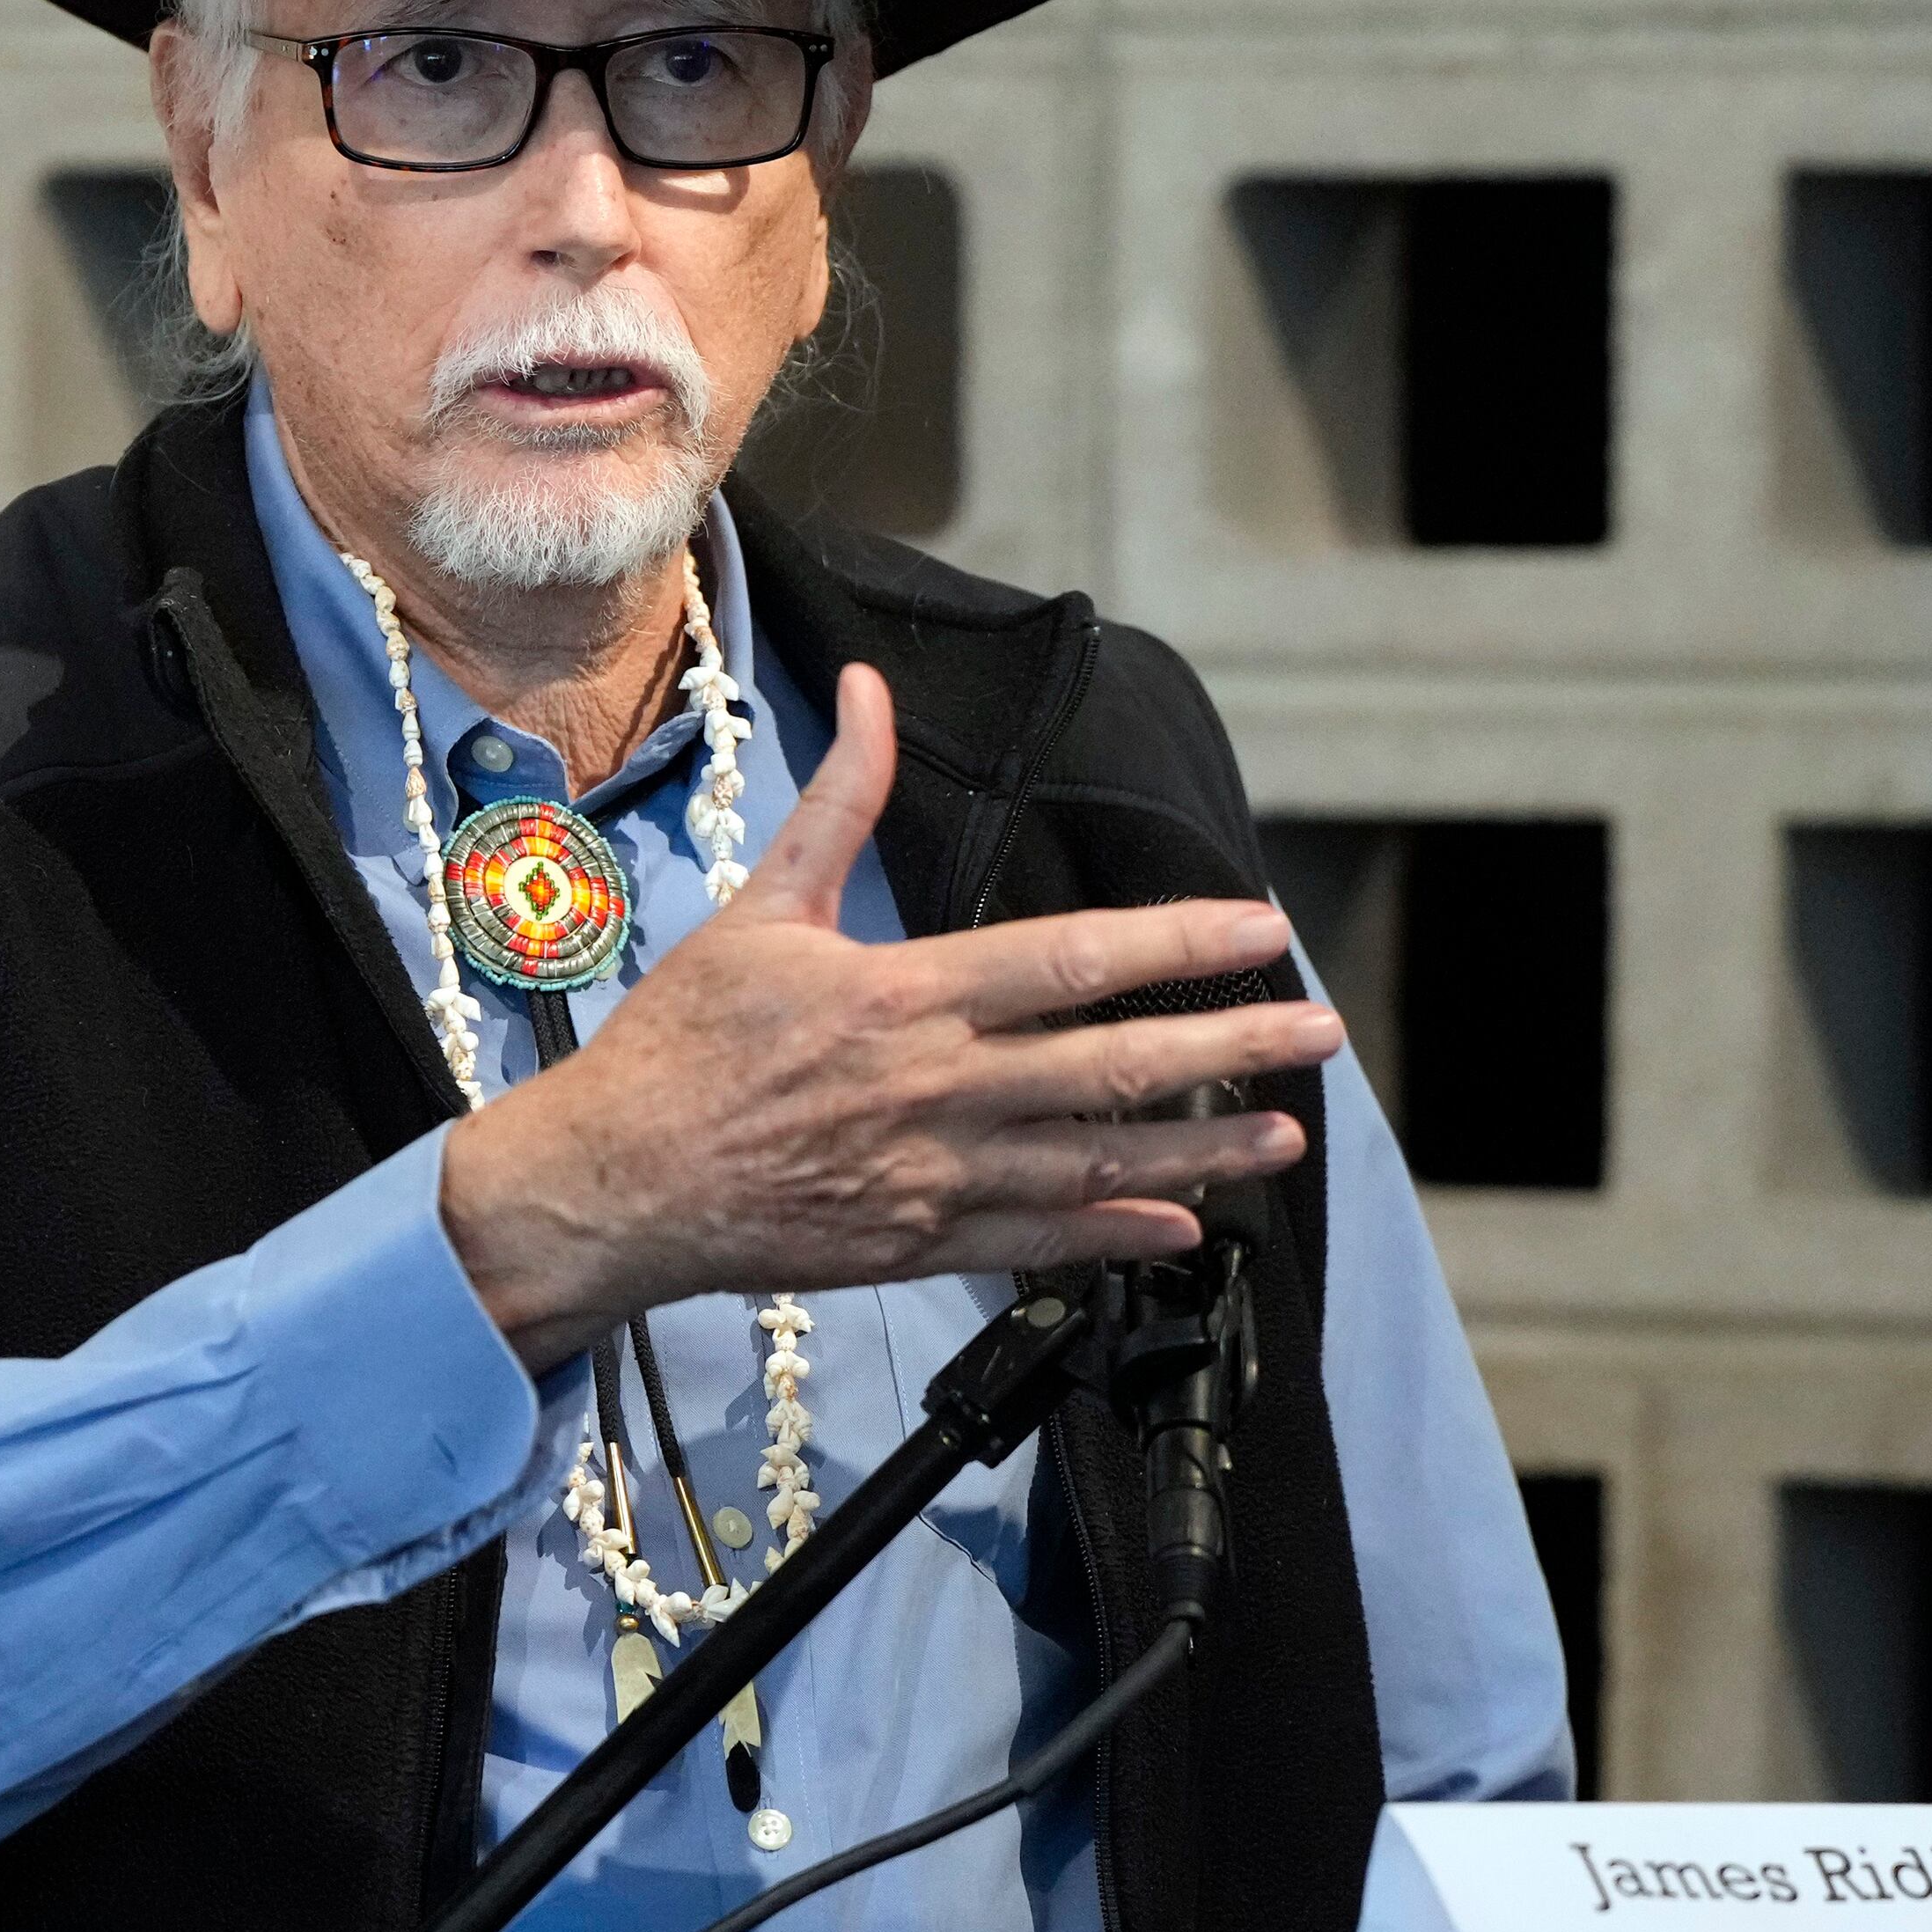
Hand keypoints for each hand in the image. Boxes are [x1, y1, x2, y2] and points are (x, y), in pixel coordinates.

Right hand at [437, 663, 1340, 1367]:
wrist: (613, 1182)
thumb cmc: (682, 1045)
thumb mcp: (760, 910)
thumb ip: (837, 804)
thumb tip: (870, 689)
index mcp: (904, 993)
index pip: (1070, 959)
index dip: (1176, 943)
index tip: (1257, 931)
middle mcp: (935, 1086)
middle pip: (1112, 1065)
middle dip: (1228, 1046)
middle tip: (1318, 1032)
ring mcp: (933, 1173)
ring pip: (1096, 1160)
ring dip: (1200, 1149)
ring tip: (1279, 1132)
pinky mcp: (917, 1242)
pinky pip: (1040, 1240)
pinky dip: (1119, 1234)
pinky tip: (1184, 1227)